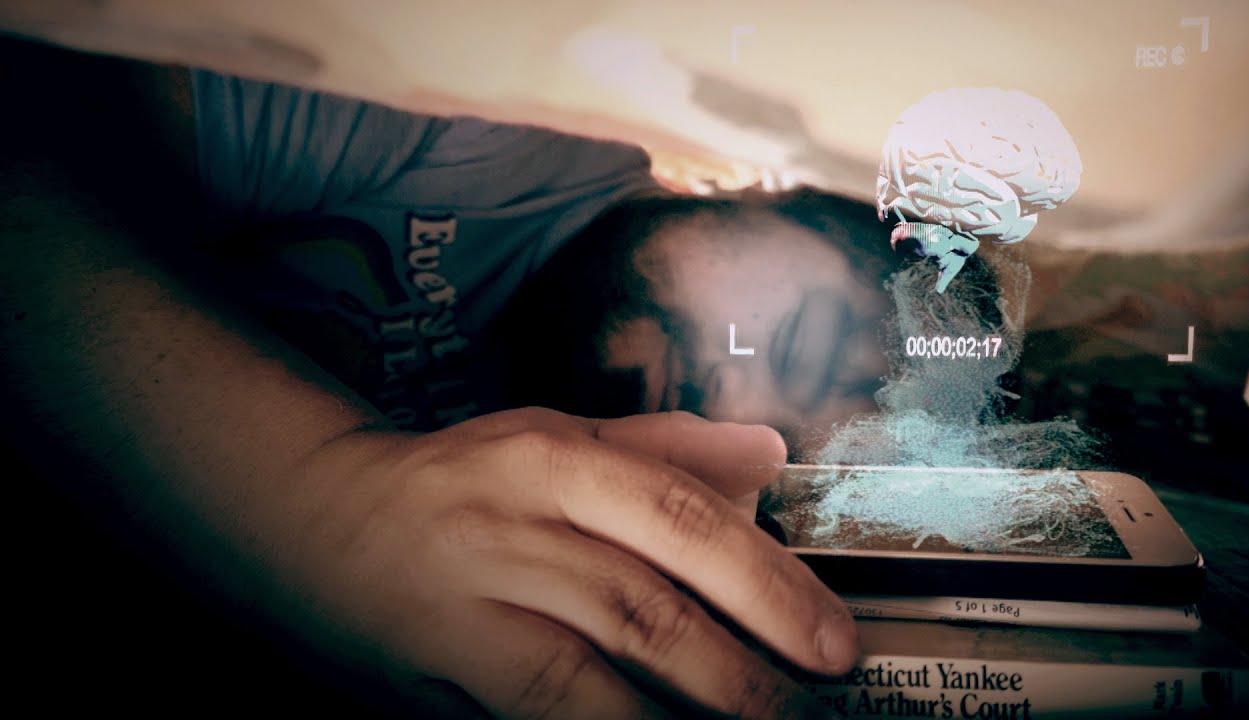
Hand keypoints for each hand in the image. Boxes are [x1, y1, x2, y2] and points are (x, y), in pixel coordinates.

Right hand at [286, 408, 856, 717]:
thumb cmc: (457, 481)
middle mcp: (512, 529)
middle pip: (643, 610)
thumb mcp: (553, 438)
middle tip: (811, 714)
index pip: (679, 517)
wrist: (310, 513)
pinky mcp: (427, 673)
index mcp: (553, 460)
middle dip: (740, 678)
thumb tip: (768, 453)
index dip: (765, 584)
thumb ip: (663, 447)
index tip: (834, 644)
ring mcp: (463, 607)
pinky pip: (522, 719)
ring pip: (582, 681)